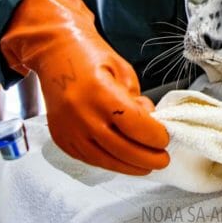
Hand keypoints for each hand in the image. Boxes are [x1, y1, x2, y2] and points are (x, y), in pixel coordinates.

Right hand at [0, 0, 169, 174]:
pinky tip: (122, 160)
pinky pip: (89, 159)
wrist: (56, 55)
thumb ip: (137, 100)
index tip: (165, 138)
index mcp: (100, 92)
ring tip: (145, 165)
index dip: (155, 137)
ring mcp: (69, 130)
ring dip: (130, 167)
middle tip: (162, 159)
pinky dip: (109, 162)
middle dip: (148, 158)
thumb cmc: (90, 57)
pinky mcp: (61, 139)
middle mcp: (81, 114)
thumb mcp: (124, 71)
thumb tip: (148, 125)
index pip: (135, 126)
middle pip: (122, 149)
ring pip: (105, 161)